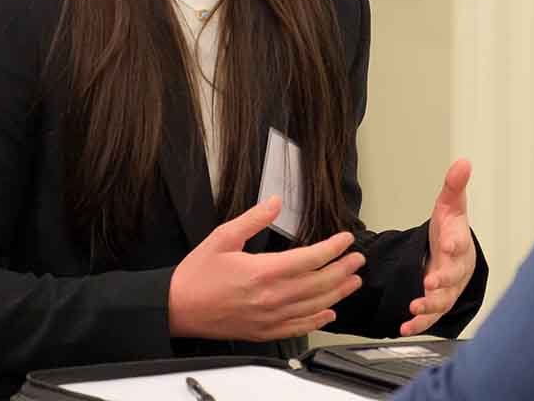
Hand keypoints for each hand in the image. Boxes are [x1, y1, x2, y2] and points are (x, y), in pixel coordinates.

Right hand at [168, 196, 365, 340]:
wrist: (176, 308)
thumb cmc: (197, 275)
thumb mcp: (222, 237)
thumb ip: (253, 218)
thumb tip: (275, 202)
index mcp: (262, 272)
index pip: (309, 259)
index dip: (333, 248)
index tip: (346, 239)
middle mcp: (270, 297)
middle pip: (319, 284)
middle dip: (343, 269)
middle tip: (358, 259)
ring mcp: (268, 317)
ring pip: (314, 306)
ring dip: (338, 293)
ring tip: (353, 281)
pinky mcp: (263, 331)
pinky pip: (298, 327)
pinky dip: (318, 320)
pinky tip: (330, 312)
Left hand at [401, 159, 476, 335]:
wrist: (451, 253)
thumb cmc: (450, 230)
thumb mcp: (450, 205)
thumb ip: (454, 186)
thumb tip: (463, 162)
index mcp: (459, 243)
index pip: (460, 241)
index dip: (456, 243)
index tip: (450, 244)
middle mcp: (456, 269)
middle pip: (453, 276)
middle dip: (442, 280)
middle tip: (430, 282)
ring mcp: (447, 289)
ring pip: (442, 301)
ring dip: (429, 306)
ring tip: (415, 308)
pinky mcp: (436, 304)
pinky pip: (429, 318)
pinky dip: (418, 325)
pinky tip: (404, 328)